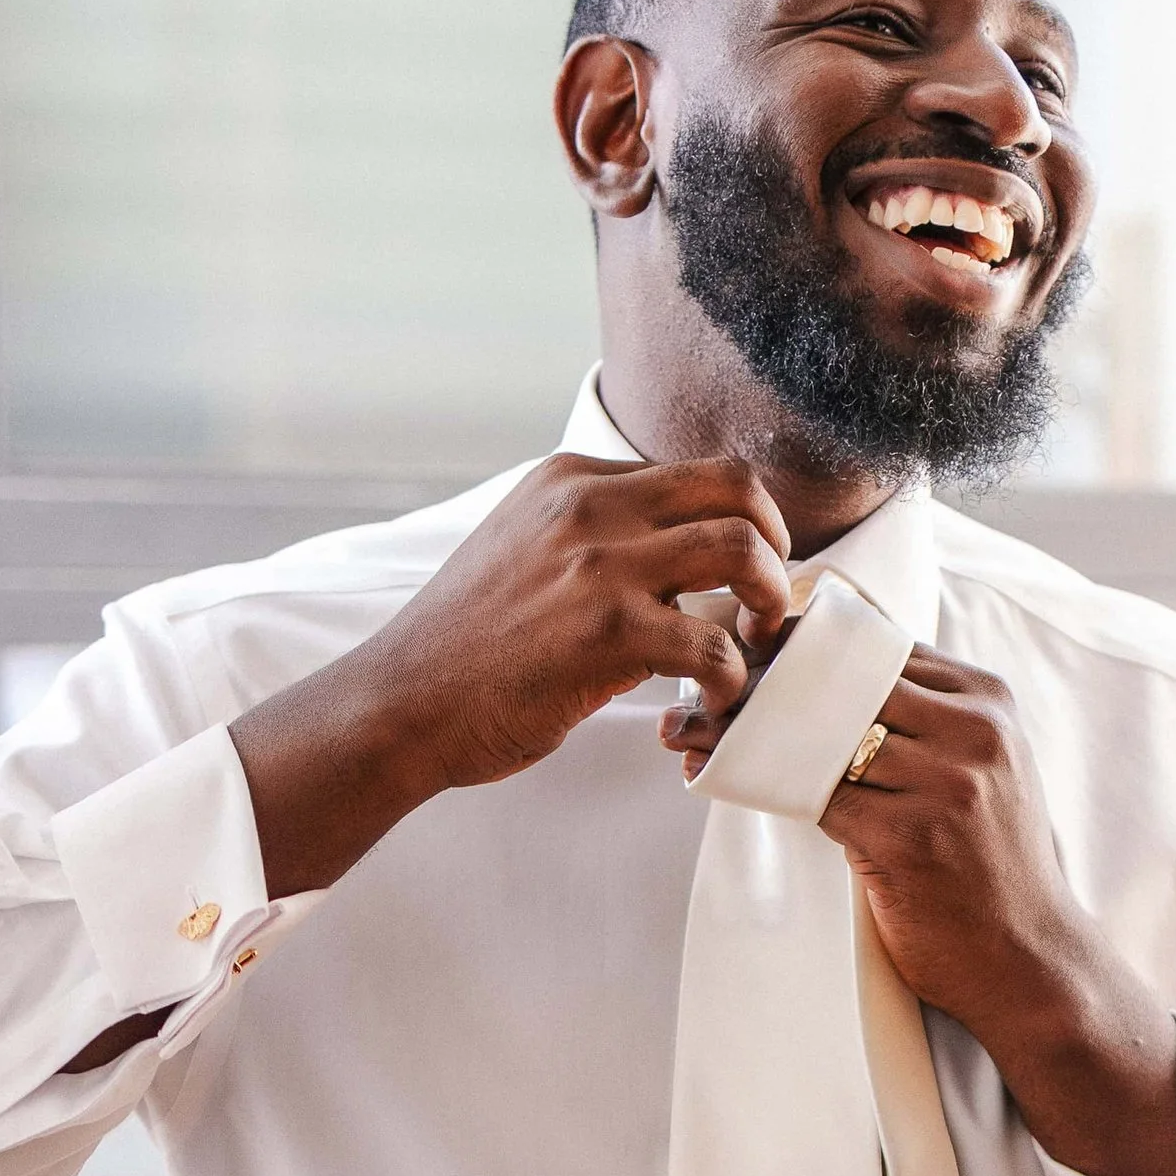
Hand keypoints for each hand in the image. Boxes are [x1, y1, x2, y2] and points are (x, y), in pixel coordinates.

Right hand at [233, 451, 792, 895]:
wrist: (401, 702)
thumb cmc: (466, 645)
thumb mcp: (523, 548)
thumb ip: (590, 535)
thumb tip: (671, 557)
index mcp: (571, 478)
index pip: (692, 473)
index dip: (737, 523)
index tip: (737, 576)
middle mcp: (588, 504)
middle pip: (736, 485)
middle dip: (774, 541)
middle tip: (766, 598)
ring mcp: (599, 565)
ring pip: (742, 546)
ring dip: (768, 599)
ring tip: (751, 644)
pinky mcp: (607, 633)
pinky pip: (715, 644)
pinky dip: (732, 677)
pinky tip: (713, 700)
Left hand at [662, 646, 1175, 1175]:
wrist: (1033, 963)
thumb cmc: (992, 868)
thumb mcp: (981, 771)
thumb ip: (925, 719)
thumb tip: (825, 680)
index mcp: (989, 701)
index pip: (877, 647)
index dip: (806, 652)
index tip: (747, 658)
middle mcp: (974, 731)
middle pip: (843, 682)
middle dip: (766, 685)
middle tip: (703, 695)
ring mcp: (946, 784)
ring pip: (821, 736)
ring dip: (749, 737)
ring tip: (693, 737)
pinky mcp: (909, 838)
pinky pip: (815, 795)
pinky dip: (767, 788)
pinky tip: (727, 783)